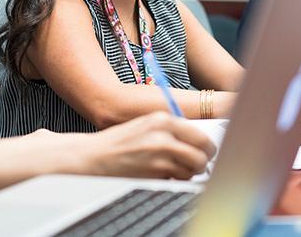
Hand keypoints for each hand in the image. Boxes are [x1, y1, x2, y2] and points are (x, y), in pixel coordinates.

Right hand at [66, 111, 215, 179]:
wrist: (94, 157)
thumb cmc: (120, 142)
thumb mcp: (146, 125)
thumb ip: (172, 130)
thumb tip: (200, 143)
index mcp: (163, 119)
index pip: (201, 135)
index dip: (207, 147)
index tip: (207, 152)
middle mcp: (164, 135)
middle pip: (203, 153)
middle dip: (203, 162)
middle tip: (197, 164)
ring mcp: (160, 155)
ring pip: (193, 169)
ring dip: (188, 173)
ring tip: (174, 169)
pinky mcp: (154, 173)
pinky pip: (178, 179)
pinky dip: (175, 180)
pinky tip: (162, 174)